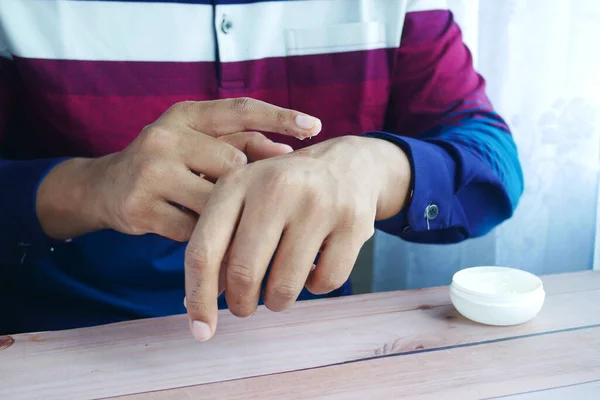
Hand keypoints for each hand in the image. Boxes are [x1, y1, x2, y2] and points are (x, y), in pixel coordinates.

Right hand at [37, 98, 321, 240]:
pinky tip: (204, 232)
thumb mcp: (198, 144)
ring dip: (227, 213)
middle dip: (246, 186)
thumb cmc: (168, 164)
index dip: (280, 116)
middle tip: (250, 201)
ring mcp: (150, 172)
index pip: (240, 110)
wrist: (104, 188)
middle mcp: (165, 137)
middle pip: (233, 164)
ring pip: (216, 200)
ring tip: (224, 217)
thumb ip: (241, 145)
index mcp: (185, 115)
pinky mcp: (140, 208)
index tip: (315, 126)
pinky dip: (207, 234)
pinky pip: (195, 229)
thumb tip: (288, 154)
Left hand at [184, 135, 411, 340]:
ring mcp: (317, 203)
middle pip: (243, 274)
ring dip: (277, 301)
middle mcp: (276, 187)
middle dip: (241, 304)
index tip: (201, 331)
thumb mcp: (245, 201)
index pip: (204, 250)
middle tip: (246, 306)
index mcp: (237, 182)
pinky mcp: (352, 221)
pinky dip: (316, 287)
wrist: (348, 164)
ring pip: (284, 286)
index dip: (199, 298)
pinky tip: (314, 266)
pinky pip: (325, 283)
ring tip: (280, 286)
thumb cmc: (284, 192)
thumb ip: (219, 242)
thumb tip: (199, 301)